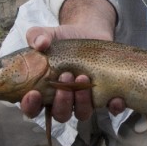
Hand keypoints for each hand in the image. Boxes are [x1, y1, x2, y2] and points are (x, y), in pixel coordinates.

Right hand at [19, 0, 125, 121]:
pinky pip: (111, 109)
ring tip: (83, 77)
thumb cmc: (63, 39)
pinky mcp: (105, 96)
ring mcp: (85, 100)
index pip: (33, 108)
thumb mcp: (46, 35)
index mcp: (44, 91)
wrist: (89, 31)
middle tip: (65, 76)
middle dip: (62, 100)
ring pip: (83, 114)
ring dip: (83, 101)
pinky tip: (115, 98)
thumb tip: (40, 43)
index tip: (34, 94)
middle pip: (60, 114)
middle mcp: (64, 100)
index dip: (31, 106)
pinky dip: (114, 107)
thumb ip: (37, 37)